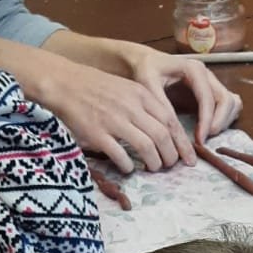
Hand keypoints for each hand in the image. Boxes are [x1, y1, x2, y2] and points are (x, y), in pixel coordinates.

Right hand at [34, 54, 197, 173]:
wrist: (64, 83)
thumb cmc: (96, 88)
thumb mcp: (126, 89)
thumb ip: (145, 106)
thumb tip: (165, 132)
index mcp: (140, 94)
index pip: (170, 120)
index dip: (181, 142)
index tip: (187, 157)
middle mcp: (130, 107)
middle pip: (162, 136)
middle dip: (171, 156)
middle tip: (170, 166)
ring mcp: (114, 121)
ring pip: (146, 147)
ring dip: (154, 163)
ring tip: (153, 168)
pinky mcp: (98, 134)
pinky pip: (121, 156)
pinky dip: (128, 166)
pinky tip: (128, 168)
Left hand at [119, 45, 243, 144]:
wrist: (145, 63)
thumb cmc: (145, 71)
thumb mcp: (148, 85)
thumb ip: (162, 105)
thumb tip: (175, 130)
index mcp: (194, 69)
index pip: (209, 97)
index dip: (206, 121)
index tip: (199, 141)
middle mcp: (207, 75)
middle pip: (227, 100)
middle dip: (218, 123)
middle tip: (203, 141)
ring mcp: (211, 83)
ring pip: (232, 103)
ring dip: (224, 122)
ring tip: (206, 137)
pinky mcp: (211, 93)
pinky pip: (229, 106)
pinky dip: (224, 120)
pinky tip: (208, 131)